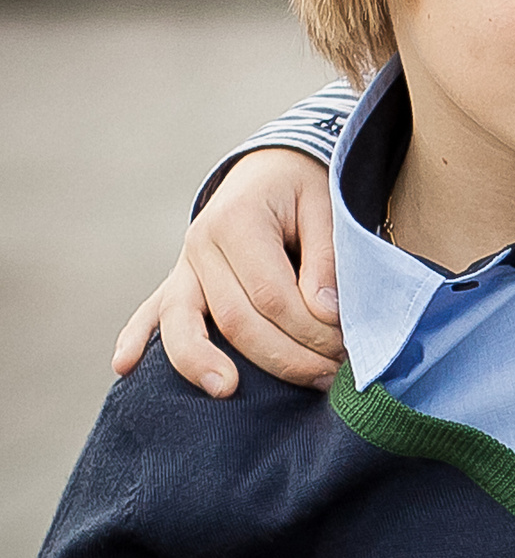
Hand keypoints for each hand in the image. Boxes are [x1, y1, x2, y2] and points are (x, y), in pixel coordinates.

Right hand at [110, 147, 343, 395]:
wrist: (273, 168)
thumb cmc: (306, 190)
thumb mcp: (328, 208)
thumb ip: (327, 260)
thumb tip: (326, 315)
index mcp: (238, 221)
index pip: (271, 295)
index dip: (310, 331)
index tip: (347, 350)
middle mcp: (201, 243)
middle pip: (234, 317)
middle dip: (283, 356)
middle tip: (327, 377)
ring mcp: (184, 264)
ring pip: (182, 322)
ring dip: (204, 362)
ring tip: (227, 390)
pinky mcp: (179, 279)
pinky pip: (151, 311)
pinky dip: (137, 337)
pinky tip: (125, 366)